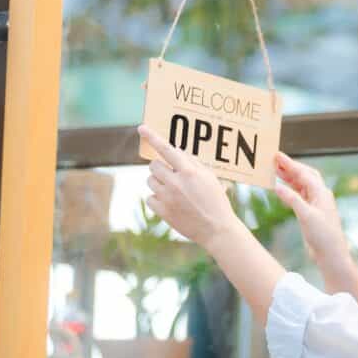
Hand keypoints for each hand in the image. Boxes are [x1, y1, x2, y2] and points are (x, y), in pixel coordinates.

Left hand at [138, 125, 242, 249]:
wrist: (216, 229)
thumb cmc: (216, 201)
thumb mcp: (210, 178)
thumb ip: (193, 163)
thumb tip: (176, 152)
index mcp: (189, 172)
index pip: (167, 149)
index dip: (153, 137)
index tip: (141, 128)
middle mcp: (176, 183)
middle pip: (154, 165)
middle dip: (160, 167)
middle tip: (171, 174)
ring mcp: (167, 197)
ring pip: (150, 180)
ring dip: (159, 182)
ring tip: (174, 190)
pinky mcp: (162, 211)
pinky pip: (150, 197)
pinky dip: (158, 198)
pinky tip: (171, 203)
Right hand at [273, 153, 352, 275]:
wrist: (331, 254)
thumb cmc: (323, 235)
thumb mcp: (306, 216)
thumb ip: (292, 200)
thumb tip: (277, 186)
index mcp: (321, 193)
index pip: (304, 173)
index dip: (290, 164)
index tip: (277, 156)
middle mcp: (320, 195)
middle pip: (304, 175)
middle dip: (290, 167)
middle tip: (275, 160)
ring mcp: (316, 203)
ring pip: (302, 185)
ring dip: (289, 177)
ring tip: (275, 170)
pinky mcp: (311, 212)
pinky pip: (300, 196)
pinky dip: (290, 190)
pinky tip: (281, 188)